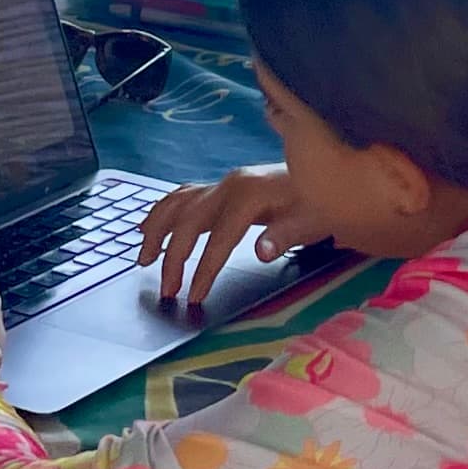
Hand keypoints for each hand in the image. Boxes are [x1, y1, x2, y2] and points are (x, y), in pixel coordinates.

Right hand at [139, 166, 322, 309]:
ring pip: (177, 204)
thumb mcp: (314, 219)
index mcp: (250, 195)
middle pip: (188, 221)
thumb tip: (262, 251)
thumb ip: (287, 234)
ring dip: (157, 231)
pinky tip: (145, 226)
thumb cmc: (319, 201)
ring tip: (143, 260)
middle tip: (167, 290)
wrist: (324, 172)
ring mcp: (222, 185)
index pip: (219, 237)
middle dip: (173, 257)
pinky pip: (182, 197)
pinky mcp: (220, 188)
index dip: (204, 268)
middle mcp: (229, 186)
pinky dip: (161, 212)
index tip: (195, 296)